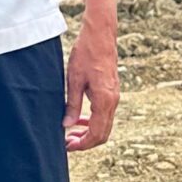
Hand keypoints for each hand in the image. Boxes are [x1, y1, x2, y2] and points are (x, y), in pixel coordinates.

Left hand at [63, 16, 118, 152]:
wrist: (100, 34)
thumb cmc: (86, 53)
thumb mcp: (74, 79)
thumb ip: (72, 105)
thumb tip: (67, 125)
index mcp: (104, 99)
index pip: (97, 133)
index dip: (83, 144)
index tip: (67, 146)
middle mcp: (113, 100)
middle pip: (103, 133)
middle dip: (86, 142)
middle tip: (67, 143)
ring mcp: (114, 96)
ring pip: (104, 124)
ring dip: (89, 132)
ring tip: (71, 134)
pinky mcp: (112, 91)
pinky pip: (104, 113)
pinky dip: (93, 120)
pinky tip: (79, 119)